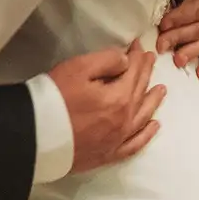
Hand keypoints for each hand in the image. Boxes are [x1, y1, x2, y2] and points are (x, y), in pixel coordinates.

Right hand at [49, 41, 165, 172]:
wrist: (37, 135)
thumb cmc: (56, 97)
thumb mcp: (79, 68)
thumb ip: (107, 60)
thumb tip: (126, 61)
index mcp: (120, 97)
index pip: (134, 72)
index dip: (137, 56)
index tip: (139, 45)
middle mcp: (125, 120)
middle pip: (140, 92)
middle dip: (146, 73)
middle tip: (151, 60)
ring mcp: (118, 139)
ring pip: (143, 117)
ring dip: (153, 101)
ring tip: (161, 89)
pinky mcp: (108, 154)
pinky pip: (135, 144)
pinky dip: (146, 135)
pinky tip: (153, 126)